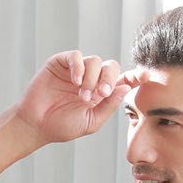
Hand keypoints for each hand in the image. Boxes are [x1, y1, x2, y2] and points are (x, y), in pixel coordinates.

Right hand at [13, 50, 134, 146]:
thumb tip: (125, 88)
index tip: (146, 76)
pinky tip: (75, 82)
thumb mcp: (91, 122)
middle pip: (110, 66)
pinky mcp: (61, 62)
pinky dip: (78, 67)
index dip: (135, 76)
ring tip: (82, 95)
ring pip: (94, 61)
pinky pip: (75, 56)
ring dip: (92, 78)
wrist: (37, 124)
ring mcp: (76, 70)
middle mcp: (91, 79)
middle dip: (108, 79)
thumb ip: (109, 106)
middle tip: (101, 94)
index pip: (121, 80)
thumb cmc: (62, 126)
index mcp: (101, 93)